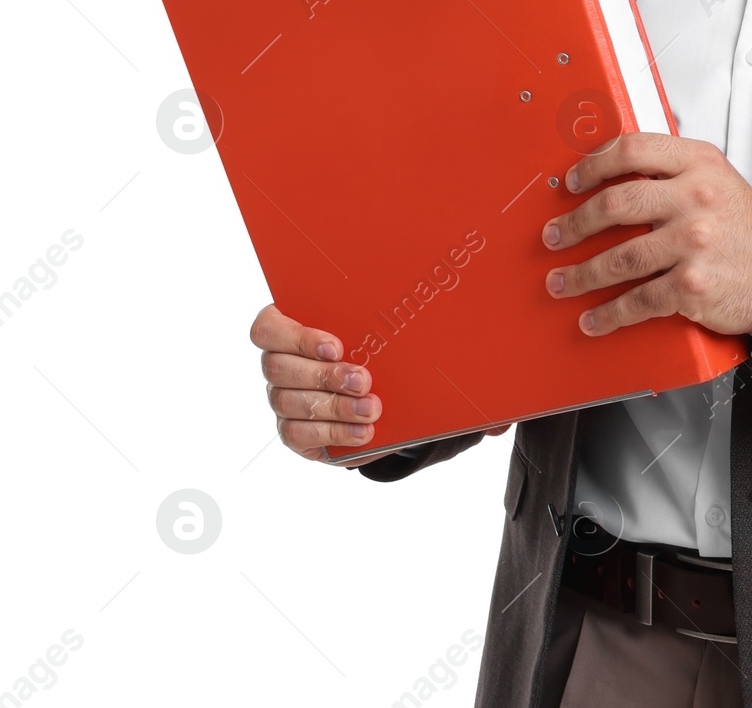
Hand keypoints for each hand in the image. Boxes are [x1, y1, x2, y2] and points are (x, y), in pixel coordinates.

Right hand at [250, 304, 511, 463]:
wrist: (389, 391)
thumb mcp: (408, 329)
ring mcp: (284, 398)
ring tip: (373, 408)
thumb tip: (484, 314)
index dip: (297, 334)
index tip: (338, 342)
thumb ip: (433, 320)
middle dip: (324, 375)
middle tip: (366, 379)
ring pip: (288, 404)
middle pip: (278, 367)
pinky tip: (365, 433)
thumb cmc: (393, 347)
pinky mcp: (295, 433)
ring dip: (333, 408)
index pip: (267, 325)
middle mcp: (282, 361)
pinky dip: (333, 435)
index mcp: (296, 323)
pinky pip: (298, 437)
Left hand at [542, 133, 751, 338]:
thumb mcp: (716, 179)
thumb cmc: (743, 228)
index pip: (633, 149)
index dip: (593, 164)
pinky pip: (637, 301)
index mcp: (698, 164)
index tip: (572, 182)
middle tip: (555, 235)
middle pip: (616, 204)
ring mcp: (693, 243)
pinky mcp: (691, 286)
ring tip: (562, 280)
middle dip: (575, 223)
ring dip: (580, 274)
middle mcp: (695, 199)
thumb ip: (672, 171)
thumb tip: (612, 175)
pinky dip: (608, 314)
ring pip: (619, 259)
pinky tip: (593, 317)